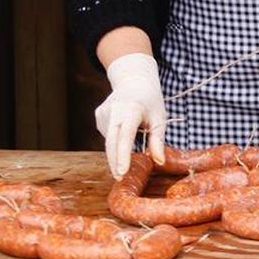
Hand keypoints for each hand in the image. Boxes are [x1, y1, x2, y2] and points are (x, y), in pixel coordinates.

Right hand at [94, 52, 166, 179]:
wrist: (134, 80)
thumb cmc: (151, 101)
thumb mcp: (160, 118)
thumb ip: (158, 140)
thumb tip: (159, 162)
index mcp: (132, 109)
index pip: (125, 137)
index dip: (123, 156)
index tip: (122, 172)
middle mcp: (114, 110)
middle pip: (111, 143)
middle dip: (115, 162)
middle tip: (120, 178)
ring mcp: (103, 113)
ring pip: (109, 140)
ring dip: (118, 149)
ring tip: (134, 137)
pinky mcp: (98, 115)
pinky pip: (107, 134)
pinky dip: (116, 139)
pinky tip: (125, 128)